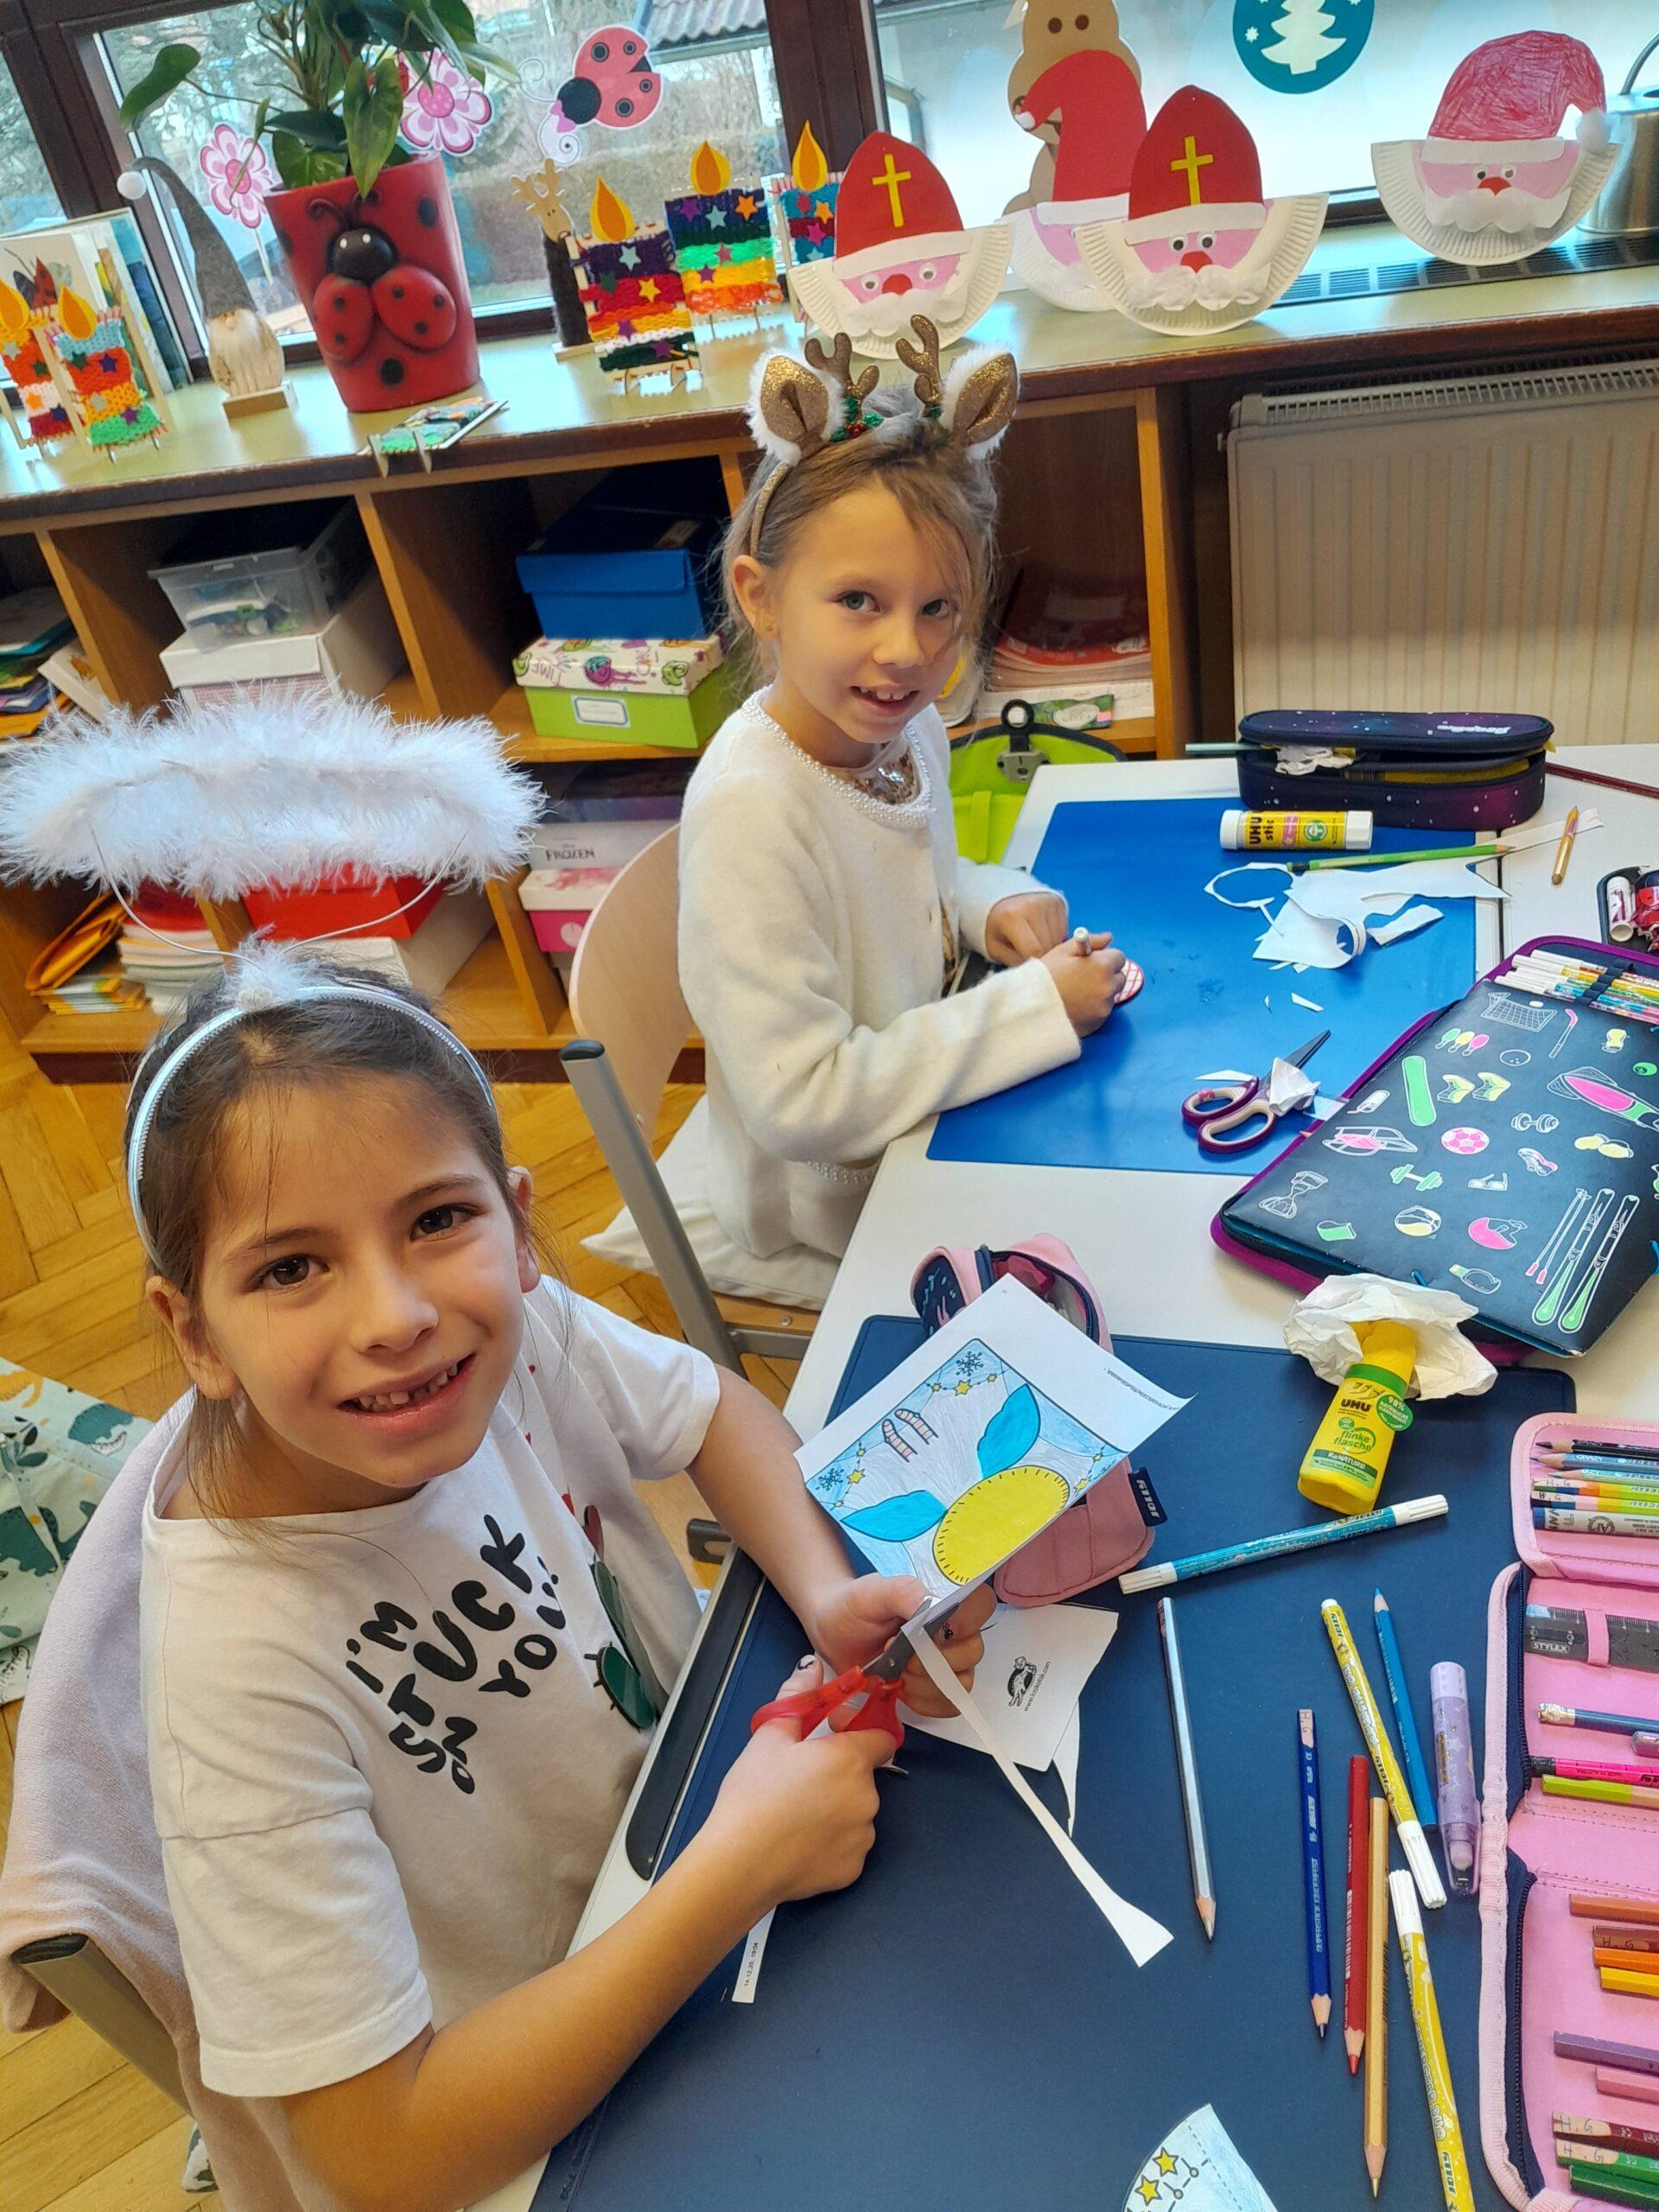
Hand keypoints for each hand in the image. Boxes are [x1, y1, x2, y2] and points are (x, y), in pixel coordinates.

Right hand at [707, 1658, 891, 1904]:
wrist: (740, 1861)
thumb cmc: (754, 1793)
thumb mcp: (770, 1735)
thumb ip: (799, 1696)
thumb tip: (813, 1663)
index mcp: (851, 1759)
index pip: (882, 1739)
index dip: (859, 1735)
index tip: (832, 1740)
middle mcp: (867, 1797)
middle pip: (863, 1777)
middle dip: (840, 1775)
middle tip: (801, 1780)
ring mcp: (863, 1837)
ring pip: (857, 1814)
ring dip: (838, 1810)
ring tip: (797, 1815)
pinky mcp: (853, 1869)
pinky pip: (849, 1847)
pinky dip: (832, 1843)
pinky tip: (801, 1843)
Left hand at [809, 1574, 994, 1719]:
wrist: (833, 1632)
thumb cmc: (856, 1605)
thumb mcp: (874, 1591)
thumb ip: (905, 1592)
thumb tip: (933, 1605)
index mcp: (944, 1602)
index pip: (981, 1604)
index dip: (968, 1621)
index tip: (934, 1633)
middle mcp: (954, 1633)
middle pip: (973, 1652)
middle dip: (934, 1661)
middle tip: (900, 1656)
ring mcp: (947, 1664)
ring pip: (961, 1683)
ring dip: (926, 1684)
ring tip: (896, 1673)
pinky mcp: (934, 1690)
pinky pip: (948, 1705)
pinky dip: (924, 1703)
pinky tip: (901, 1690)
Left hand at [984, 890, 1068, 965]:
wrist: (1001, 900)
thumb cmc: (997, 928)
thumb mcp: (995, 948)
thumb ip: (1013, 961)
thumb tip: (1034, 972)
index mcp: (1012, 917)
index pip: (1034, 950)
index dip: (1034, 964)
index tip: (1031, 968)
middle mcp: (1032, 906)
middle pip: (1048, 945)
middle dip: (1042, 956)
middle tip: (1030, 956)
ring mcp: (1047, 902)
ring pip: (1058, 939)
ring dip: (1050, 947)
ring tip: (1035, 943)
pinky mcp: (1058, 902)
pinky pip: (1063, 930)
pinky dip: (1055, 937)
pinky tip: (1042, 934)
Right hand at [1042, 930, 1126, 1036]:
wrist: (1030, 1009)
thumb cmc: (1045, 976)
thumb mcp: (1063, 951)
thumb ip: (1090, 941)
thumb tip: (1108, 938)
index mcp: (1102, 966)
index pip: (1119, 957)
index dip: (1105, 958)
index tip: (1092, 962)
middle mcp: (1108, 987)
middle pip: (1120, 977)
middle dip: (1107, 975)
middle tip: (1085, 977)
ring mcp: (1105, 1007)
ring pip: (1111, 995)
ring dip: (1101, 992)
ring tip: (1077, 993)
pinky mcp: (1099, 1022)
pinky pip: (1103, 1010)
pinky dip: (1094, 1008)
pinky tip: (1077, 1006)